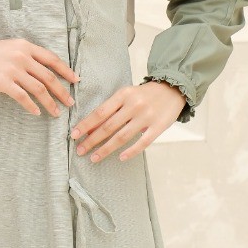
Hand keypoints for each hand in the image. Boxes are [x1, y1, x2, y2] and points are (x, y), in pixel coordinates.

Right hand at [0, 37, 79, 116]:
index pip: (51, 59)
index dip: (66, 71)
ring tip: (56, 112)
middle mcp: (21, 55)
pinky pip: (22, 96)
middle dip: (62, 91)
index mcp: (25, 46)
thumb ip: (26, 56)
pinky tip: (36, 112)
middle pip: (48, 76)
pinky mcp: (1, 81)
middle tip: (70, 103)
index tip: (76, 81)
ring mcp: (12, 68)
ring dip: (50, 102)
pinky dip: (31, 106)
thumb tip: (43, 72)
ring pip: (38, 88)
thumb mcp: (9, 48)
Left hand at [70, 80, 187, 161]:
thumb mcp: (126, 95)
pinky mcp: (158, 127)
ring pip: (122, 136)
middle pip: (108, 126)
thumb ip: (111, 109)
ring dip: (106, 149)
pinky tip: (120, 158)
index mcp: (123, 95)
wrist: (172, 89)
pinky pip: (142, 142)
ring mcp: (146, 117)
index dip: (86, 125)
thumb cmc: (144, 94)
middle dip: (92, 140)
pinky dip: (131, 151)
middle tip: (80, 150)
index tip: (74, 135)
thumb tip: (90, 127)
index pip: (100, 112)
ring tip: (94, 157)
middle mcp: (133, 105)